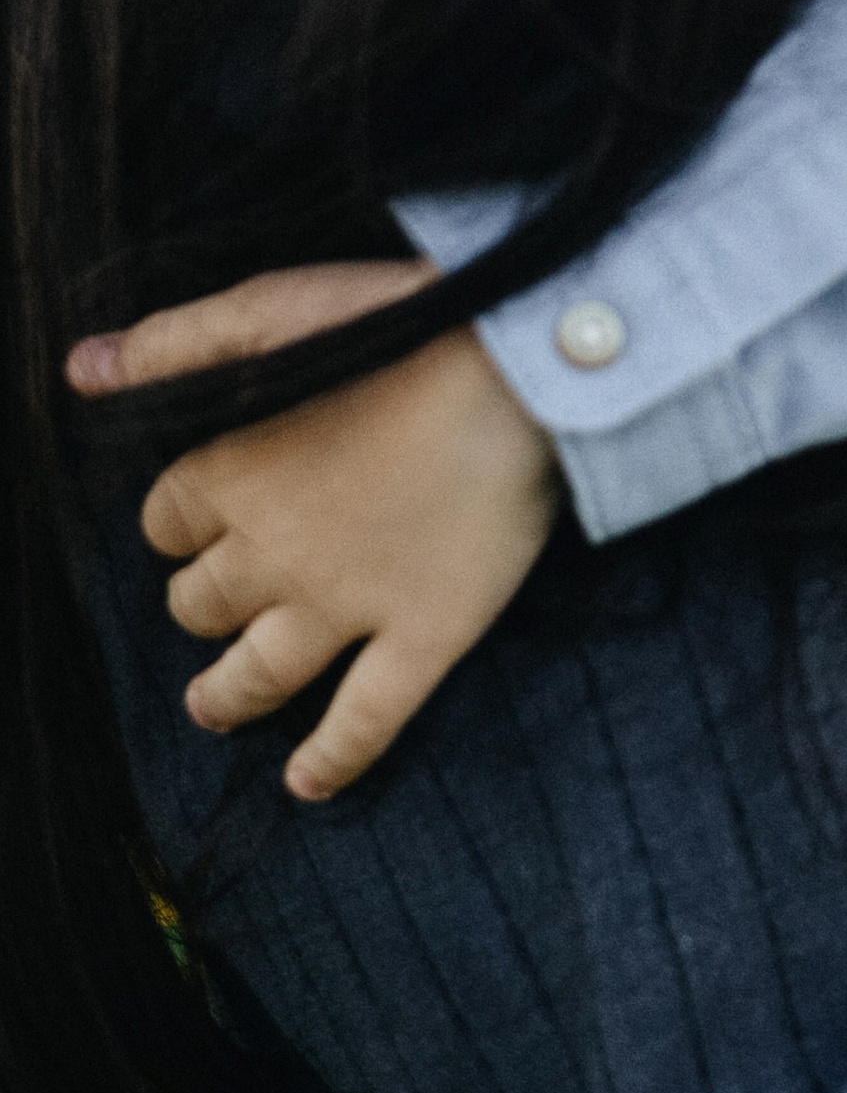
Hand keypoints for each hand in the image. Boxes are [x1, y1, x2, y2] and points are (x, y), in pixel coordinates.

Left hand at [69, 261, 560, 798]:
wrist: (521, 366)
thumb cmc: (402, 323)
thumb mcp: (275, 307)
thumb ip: (176, 342)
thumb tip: (79, 369)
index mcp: (232, 475)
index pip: (168, 521)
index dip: (183, 522)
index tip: (205, 519)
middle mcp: (273, 555)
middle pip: (201, 604)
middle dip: (200, 605)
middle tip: (219, 604)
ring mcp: (347, 606)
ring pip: (257, 676)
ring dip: (225, 698)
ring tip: (213, 707)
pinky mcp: (424, 636)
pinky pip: (365, 721)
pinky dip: (333, 760)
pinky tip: (307, 784)